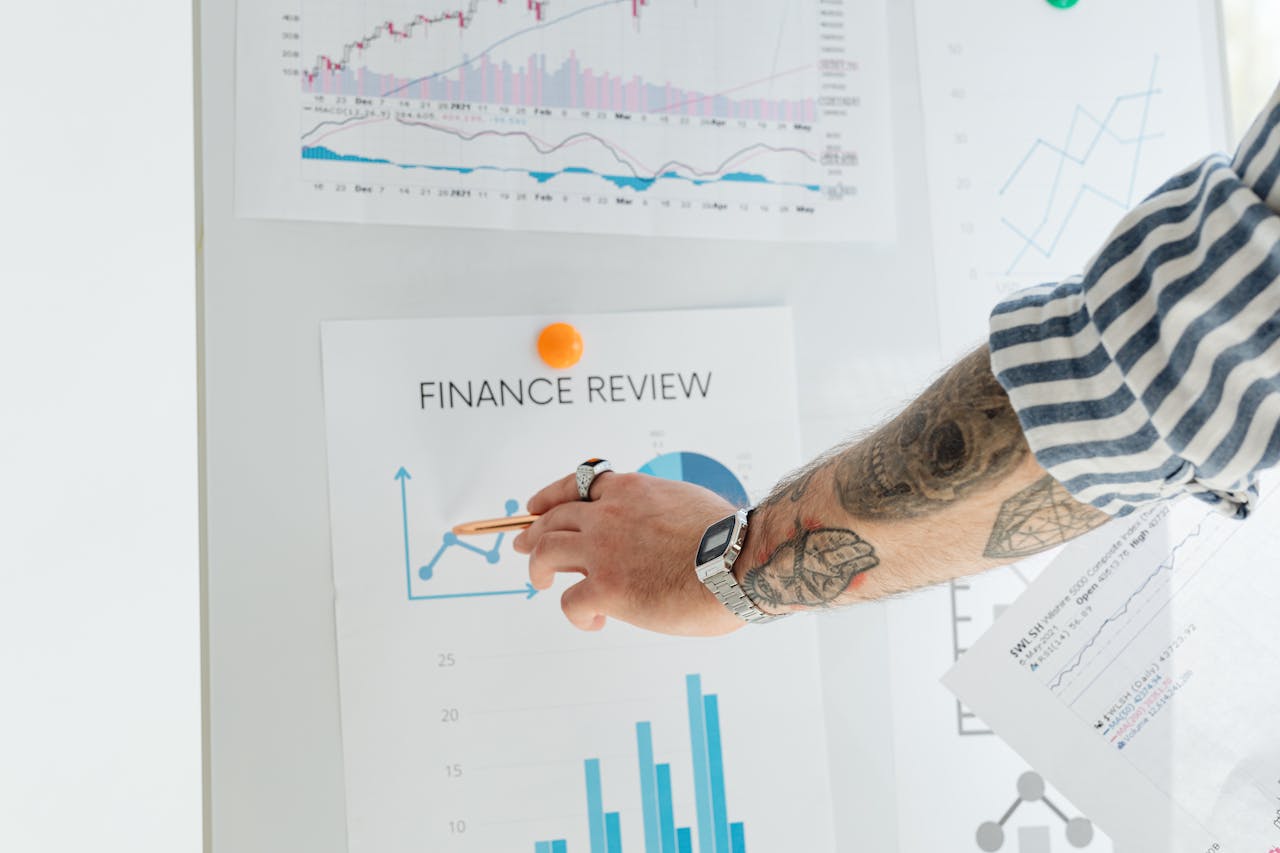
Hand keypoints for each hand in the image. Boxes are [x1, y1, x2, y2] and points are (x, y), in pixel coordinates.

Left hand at [512, 472, 746, 636]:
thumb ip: (657, 511)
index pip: (577, 485)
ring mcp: (602, 551)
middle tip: (523, 547)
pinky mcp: (605, 588)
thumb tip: (653, 531)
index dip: (549, 497)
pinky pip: (570, 602)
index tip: (534, 508)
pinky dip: (577, 614)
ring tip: (541, 583)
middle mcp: (608, 515)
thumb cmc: (730, 539)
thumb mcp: (686, 502)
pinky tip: (595, 620)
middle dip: (532, 534)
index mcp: (630, 491)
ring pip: (544, 554)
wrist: (739, 560)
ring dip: (537, 569)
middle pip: (551, 520)